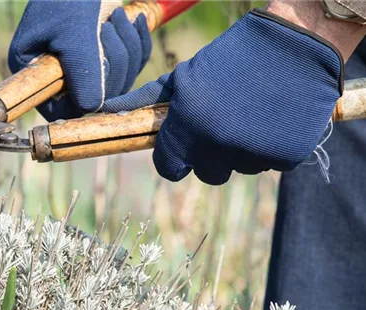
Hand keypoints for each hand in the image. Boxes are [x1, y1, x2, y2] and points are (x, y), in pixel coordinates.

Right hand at [8, 0, 151, 121]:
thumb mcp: (75, 32)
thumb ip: (83, 71)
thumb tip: (92, 107)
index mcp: (33, 70)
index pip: (59, 107)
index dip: (83, 98)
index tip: (99, 72)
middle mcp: (55, 73)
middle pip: (95, 97)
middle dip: (112, 63)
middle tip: (106, 27)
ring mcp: (82, 65)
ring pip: (118, 81)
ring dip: (126, 49)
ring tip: (116, 16)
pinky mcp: (106, 55)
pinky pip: (131, 65)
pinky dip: (137, 43)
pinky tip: (133, 19)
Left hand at [103, 9, 343, 184]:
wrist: (296, 39)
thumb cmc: (231, 57)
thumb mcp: (184, 77)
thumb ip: (147, 101)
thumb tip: (108, 112)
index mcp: (188, 126)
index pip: (169, 168)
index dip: (176, 160)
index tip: (185, 148)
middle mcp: (217, 144)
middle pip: (207, 174)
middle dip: (212, 155)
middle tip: (225, 124)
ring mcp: (253, 152)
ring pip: (241, 168)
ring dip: (244, 150)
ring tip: (253, 114)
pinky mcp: (287, 154)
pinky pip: (272, 164)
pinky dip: (274, 146)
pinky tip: (275, 117)